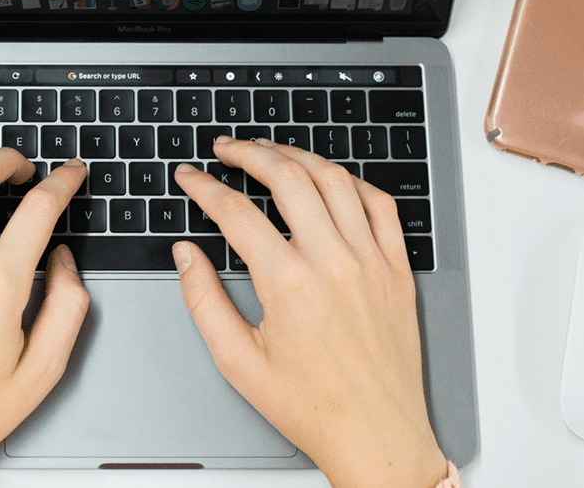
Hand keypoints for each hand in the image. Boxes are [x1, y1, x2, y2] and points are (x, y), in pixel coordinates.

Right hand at [172, 138, 446, 487]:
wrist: (375, 434)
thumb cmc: (312, 407)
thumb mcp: (238, 362)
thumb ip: (204, 301)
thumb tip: (187, 256)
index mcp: (289, 284)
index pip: (236, 212)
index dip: (205, 187)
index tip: (191, 178)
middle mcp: (333, 262)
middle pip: (287, 177)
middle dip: (249, 153)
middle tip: (227, 149)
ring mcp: (371, 262)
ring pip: (334, 180)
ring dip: (298, 156)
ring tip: (272, 152)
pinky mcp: (397, 270)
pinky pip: (381, 205)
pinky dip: (352, 183)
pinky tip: (331, 181)